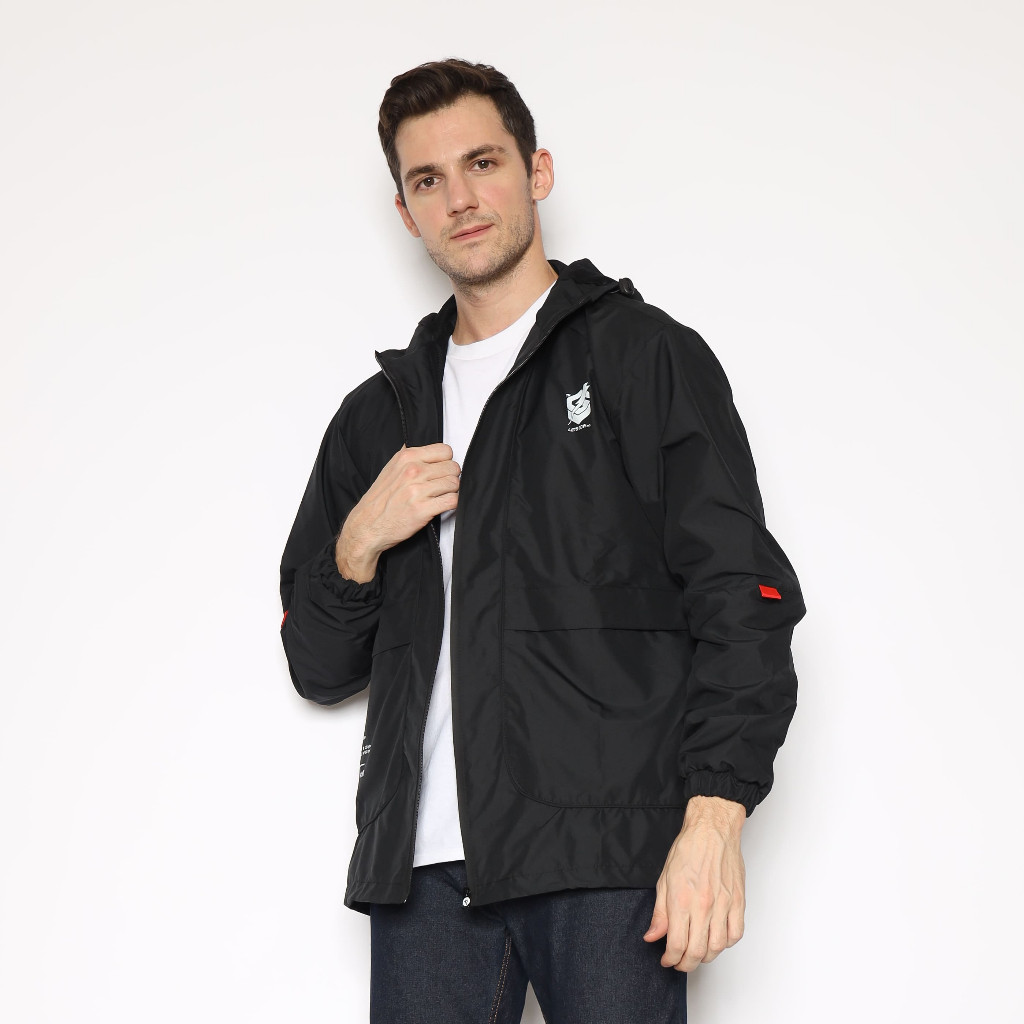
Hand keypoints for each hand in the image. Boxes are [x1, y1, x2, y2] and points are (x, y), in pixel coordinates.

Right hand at [336, 443, 459, 581]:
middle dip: (450, 477)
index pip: (445, 450)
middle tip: (441, 486)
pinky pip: (452, 501)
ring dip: (451, 491)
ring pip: (454, 483)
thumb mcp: (390, 469)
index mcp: (406, 458)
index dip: (446, 461)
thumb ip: (408, 457)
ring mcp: (417, 490)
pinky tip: (441, 505)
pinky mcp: (422, 509)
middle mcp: (412, 471)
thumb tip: (424, 448)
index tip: (441, 470)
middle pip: (453, 467)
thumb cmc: (380, 500)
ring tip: (439, 496)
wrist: (367, 525)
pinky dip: (451, 504)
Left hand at [643, 795, 745, 971]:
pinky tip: (716, 940)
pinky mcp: (738, 902)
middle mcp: (704, 906)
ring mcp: (723, 905)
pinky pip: (735, 934)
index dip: (670, 959)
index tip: (666, 960)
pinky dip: (725, 944)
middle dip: (686, 964)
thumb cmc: (688, 850)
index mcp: (682, 900)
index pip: (676, 944)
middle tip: (679, 963)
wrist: (712, 831)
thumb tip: (652, 936)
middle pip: (697, 952)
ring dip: (705, 957)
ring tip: (696, 954)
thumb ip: (659, 912)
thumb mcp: (664, 879)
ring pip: (717, 948)